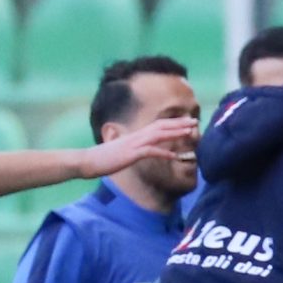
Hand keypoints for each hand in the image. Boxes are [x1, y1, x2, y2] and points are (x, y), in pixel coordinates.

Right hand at [82, 115, 200, 180]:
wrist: (87, 161)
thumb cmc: (104, 159)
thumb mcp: (122, 151)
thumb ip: (134, 149)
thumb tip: (142, 150)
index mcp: (135, 135)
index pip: (157, 125)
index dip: (173, 122)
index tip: (187, 122)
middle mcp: (136, 136)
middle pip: (161, 126)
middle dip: (179, 124)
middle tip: (195, 121)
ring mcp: (133, 144)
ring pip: (158, 135)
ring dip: (175, 133)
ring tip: (190, 132)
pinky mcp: (130, 155)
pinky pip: (150, 152)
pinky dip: (164, 153)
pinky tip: (175, 156)